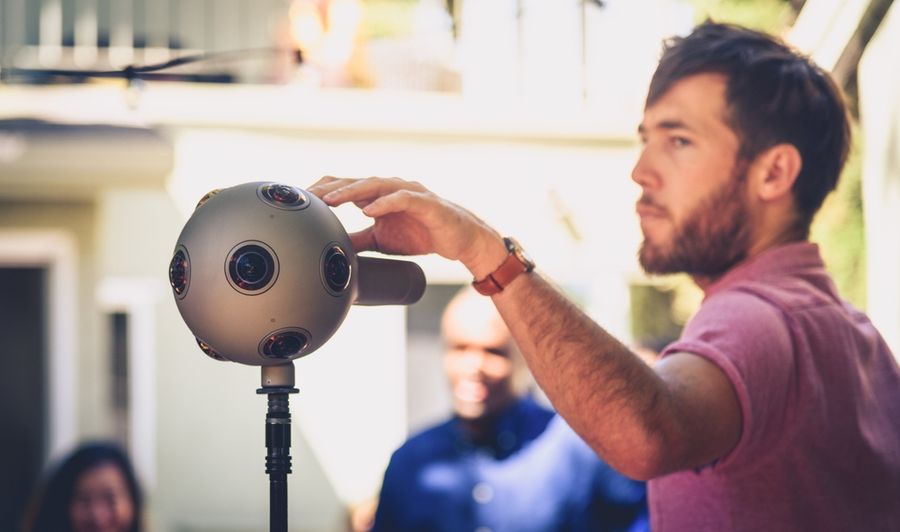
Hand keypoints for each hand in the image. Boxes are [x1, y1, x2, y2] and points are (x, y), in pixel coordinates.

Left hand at [307, 176, 505, 276]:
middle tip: (307, 197)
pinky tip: (369, 210)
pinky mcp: (426, 202)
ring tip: (331, 200)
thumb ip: (357, 240)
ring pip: (375, 185)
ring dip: (351, 191)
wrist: (459, 240)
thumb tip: (331, 249)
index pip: (344, 187)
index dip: (323, 191)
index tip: (300, 201)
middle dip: (329, 188)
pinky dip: (384, 203)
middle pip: (354, 182)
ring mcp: (408, 191)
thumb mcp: (381, 240)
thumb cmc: (421, 235)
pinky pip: (402, 198)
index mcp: (377, 195)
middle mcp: (390, 188)